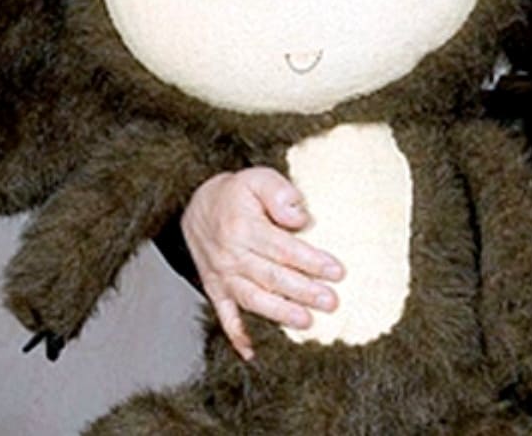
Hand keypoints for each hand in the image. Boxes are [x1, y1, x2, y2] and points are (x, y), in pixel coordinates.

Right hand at [182, 167, 343, 359]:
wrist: (195, 205)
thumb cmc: (235, 194)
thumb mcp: (257, 178)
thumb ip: (279, 193)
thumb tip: (299, 217)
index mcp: (243, 227)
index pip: (282, 248)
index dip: (310, 260)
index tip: (336, 271)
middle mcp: (231, 255)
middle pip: (271, 276)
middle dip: (303, 291)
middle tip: (331, 301)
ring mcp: (222, 275)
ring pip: (253, 299)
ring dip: (279, 313)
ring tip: (306, 322)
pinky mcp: (216, 289)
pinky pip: (224, 316)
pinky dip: (237, 336)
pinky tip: (252, 353)